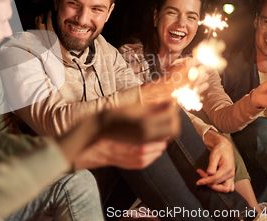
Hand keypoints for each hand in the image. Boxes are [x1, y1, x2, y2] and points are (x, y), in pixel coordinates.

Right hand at [59, 102, 178, 169]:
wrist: (93, 138)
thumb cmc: (111, 121)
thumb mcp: (132, 110)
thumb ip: (154, 109)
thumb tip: (169, 104)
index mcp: (145, 129)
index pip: (172, 121)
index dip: (172, 113)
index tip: (169, 106)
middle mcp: (146, 144)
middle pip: (169, 133)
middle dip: (166, 124)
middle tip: (159, 116)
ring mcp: (143, 156)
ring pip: (162, 144)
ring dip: (159, 135)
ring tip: (146, 128)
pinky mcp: (140, 163)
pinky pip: (155, 153)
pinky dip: (152, 146)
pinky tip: (141, 139)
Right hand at [140, 58, 208, 105]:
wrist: (163, 91)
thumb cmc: (167, 77)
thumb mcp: (173, 64)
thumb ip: (184, 59)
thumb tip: (193, 56)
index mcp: (186, 65)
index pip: (200, 58)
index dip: (200, 59)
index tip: (200, 60)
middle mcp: (191, 73)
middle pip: (205, 67)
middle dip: (201, 68)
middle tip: (197, 70)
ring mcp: (194, 82)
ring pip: (206, 76)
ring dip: (202, 76)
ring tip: (196, 77)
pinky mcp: (196, 90)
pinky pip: (206, 84)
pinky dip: (202, 84)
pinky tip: (196, 84)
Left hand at [196, 130, 234, 191]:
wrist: (225, 148)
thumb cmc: (219, 150)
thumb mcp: (214, 155)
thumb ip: (212, 165)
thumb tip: (209, 173)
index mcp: (227, 168)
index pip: (215, 178)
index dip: (206, 181)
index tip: (198, 182)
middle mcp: (231, 174)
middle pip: (219, 185)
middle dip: (209, 182)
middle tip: (201, 175)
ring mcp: (232, 177)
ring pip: (225, 188)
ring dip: (215, 186)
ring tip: (206, 179)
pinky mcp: (231, 178)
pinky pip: (228, 187)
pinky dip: (221, 187)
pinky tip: (213, 182)